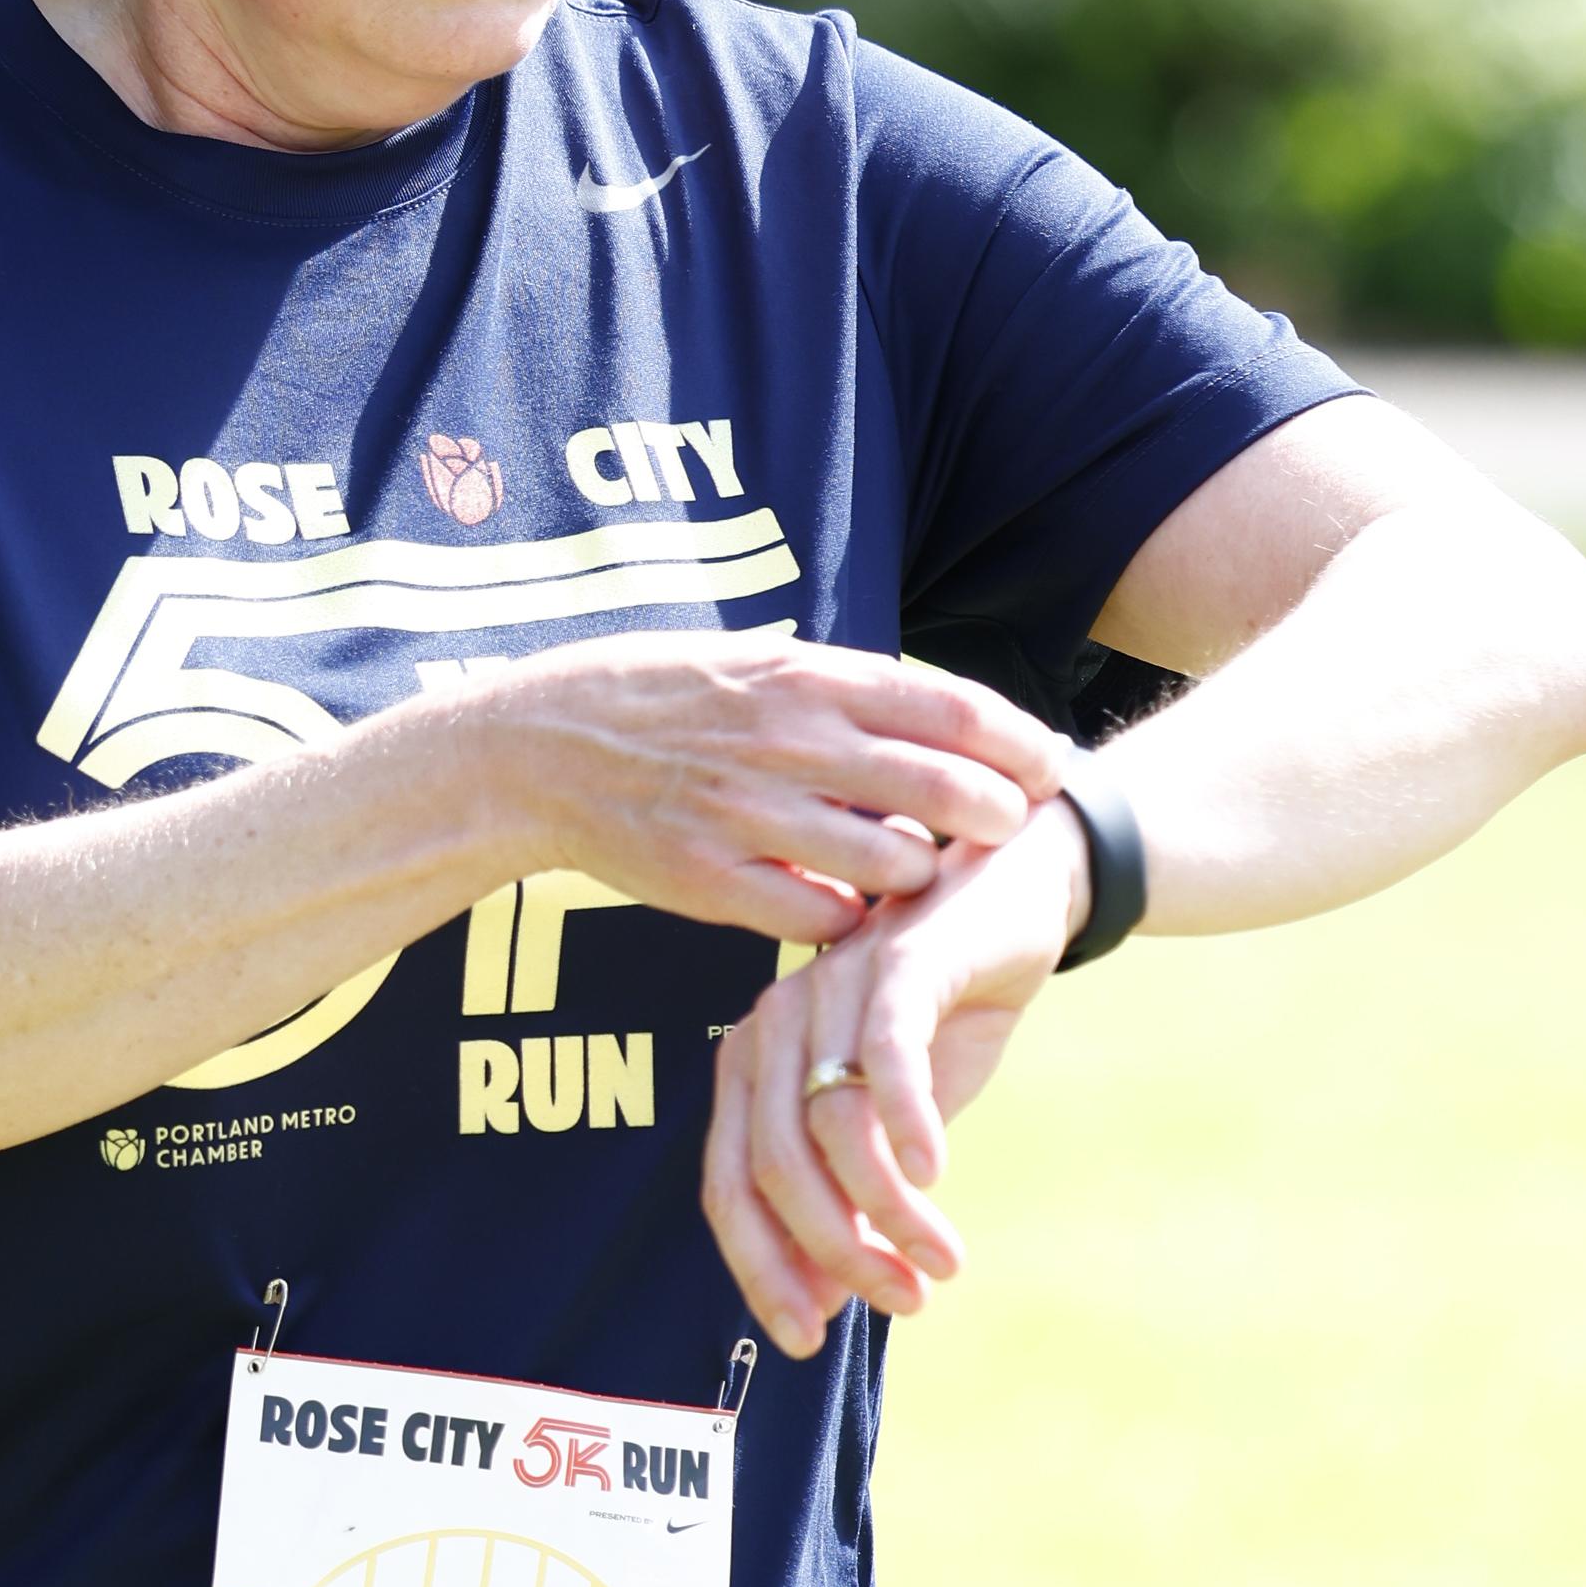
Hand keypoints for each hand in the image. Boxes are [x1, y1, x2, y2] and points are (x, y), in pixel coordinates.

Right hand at [459, 632, 1056, 947]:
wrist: (537, 748)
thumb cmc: (655, 699)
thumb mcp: (751, 664)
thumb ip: (839, 691)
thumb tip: (931, 718)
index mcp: (805, 678)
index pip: (949, 708)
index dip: (1016, 741)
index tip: (1048, 763)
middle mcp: (787, 742)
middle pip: (942, 787)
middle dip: (997, 815)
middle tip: (1015, 830)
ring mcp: (750, 815)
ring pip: (890, 864)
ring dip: (923, 876)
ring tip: (925, 875)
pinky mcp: (712, 880)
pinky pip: (819, 919)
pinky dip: (850, 922)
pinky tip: (850, 915)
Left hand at [701, 792, 1092, 1356]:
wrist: (1012, 892)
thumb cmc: (943, 1013)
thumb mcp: (896, 1122)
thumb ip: (854, 1197)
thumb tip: (827, 1301)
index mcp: (752, 1069)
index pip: (729, 1188)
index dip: (762, 1269)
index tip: (808, 1337)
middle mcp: (770, 1029)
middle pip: (775, 1168)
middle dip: (836, 1254)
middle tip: (903, 1301)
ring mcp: (826, 991)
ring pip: (832, 1127)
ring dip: (888, 1211)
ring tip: (942, 1261)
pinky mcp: (893, 964)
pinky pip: (884, 1056)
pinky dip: (905, 1124)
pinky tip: (933, 1175)